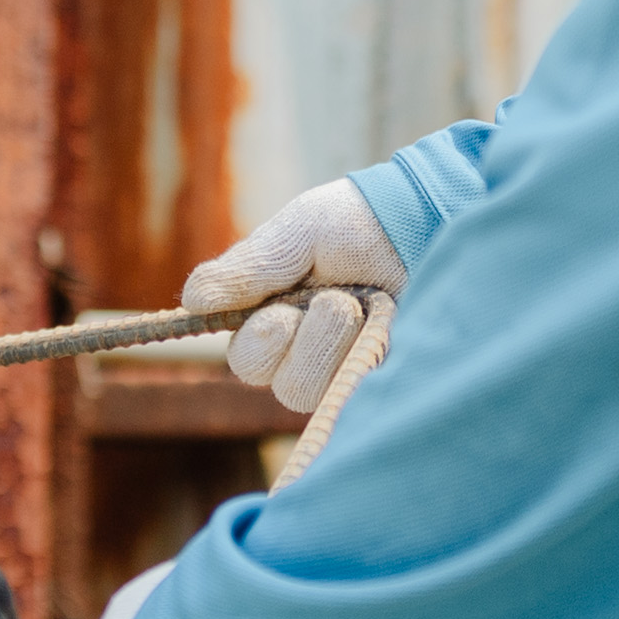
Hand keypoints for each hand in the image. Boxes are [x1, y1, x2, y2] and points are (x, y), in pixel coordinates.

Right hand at [182, 180, 404, 410]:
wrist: (429, 222)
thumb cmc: (359, 222)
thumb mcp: (298, 234)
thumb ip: (247, 269)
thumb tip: (190, 301)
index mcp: (276, 315)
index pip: (246, 358)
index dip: (258, 343)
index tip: (279, 316)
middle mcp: (306, 349)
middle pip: (275, 381)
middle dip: (303, 339)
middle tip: (335, 300)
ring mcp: (344, 367)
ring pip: (310, 391)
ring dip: (335, 344)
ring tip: (365, 305)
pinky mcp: (378, 378)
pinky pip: (352, 395)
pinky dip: (364, 357)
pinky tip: (385, 327)